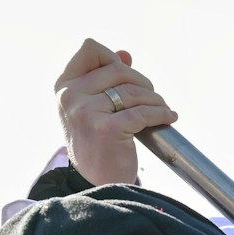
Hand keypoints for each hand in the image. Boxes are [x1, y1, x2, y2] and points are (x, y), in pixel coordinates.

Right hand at [54, 38, 177, 186]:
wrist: (97, 184)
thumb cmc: (98, 144)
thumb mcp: (93, 107)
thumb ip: (105, 79)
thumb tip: (125, 54)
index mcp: (64, 87)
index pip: (90, 50)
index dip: (114, 59)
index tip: (127, 78)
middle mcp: (70, 97)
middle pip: (118, 69)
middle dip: (142, 82)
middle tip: (152, 98)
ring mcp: (85, 112)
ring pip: (132, 92)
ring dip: (155, 100)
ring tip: (163, 110)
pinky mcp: (105, 129)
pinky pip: (142, 112)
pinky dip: (161, 113)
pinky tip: (168, 118)